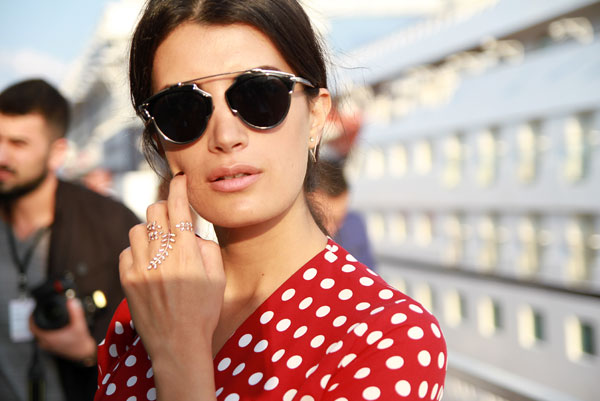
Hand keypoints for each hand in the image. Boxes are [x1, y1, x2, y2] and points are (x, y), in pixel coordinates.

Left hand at [30, 297, 96, 362]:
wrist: (84, 353)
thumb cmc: (80, 343)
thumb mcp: (79, 325)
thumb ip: (76, 312)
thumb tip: (72, 302)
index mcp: (49, 337)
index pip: (33, 327)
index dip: (31, 318)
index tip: (34, 312)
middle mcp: (46, 343)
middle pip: (34, 331)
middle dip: (36, 322)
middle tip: (38, 314)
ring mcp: (49, 346)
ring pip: (38, 336)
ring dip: (40, 328)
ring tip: (44, 320)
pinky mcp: (52, 348)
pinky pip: (43, 339)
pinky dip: (45, 333)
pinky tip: (51, 330)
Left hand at [119, 173, 224, 397]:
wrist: (177, 344)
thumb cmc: (203, 312)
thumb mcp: (219, 279)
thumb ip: (207, 248)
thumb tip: (192, 233)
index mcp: (187, 253)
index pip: (178, 208)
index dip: (178, 188)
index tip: (178, 179)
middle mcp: (161, 255)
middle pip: (154, 211)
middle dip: (164, 208)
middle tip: (172, 218)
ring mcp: (141, 267)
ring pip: (137, 228)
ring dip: (149, 230)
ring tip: (159, 245)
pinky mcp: (126, 279)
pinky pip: (126, 251)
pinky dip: (136, 252)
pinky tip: (147, 264)